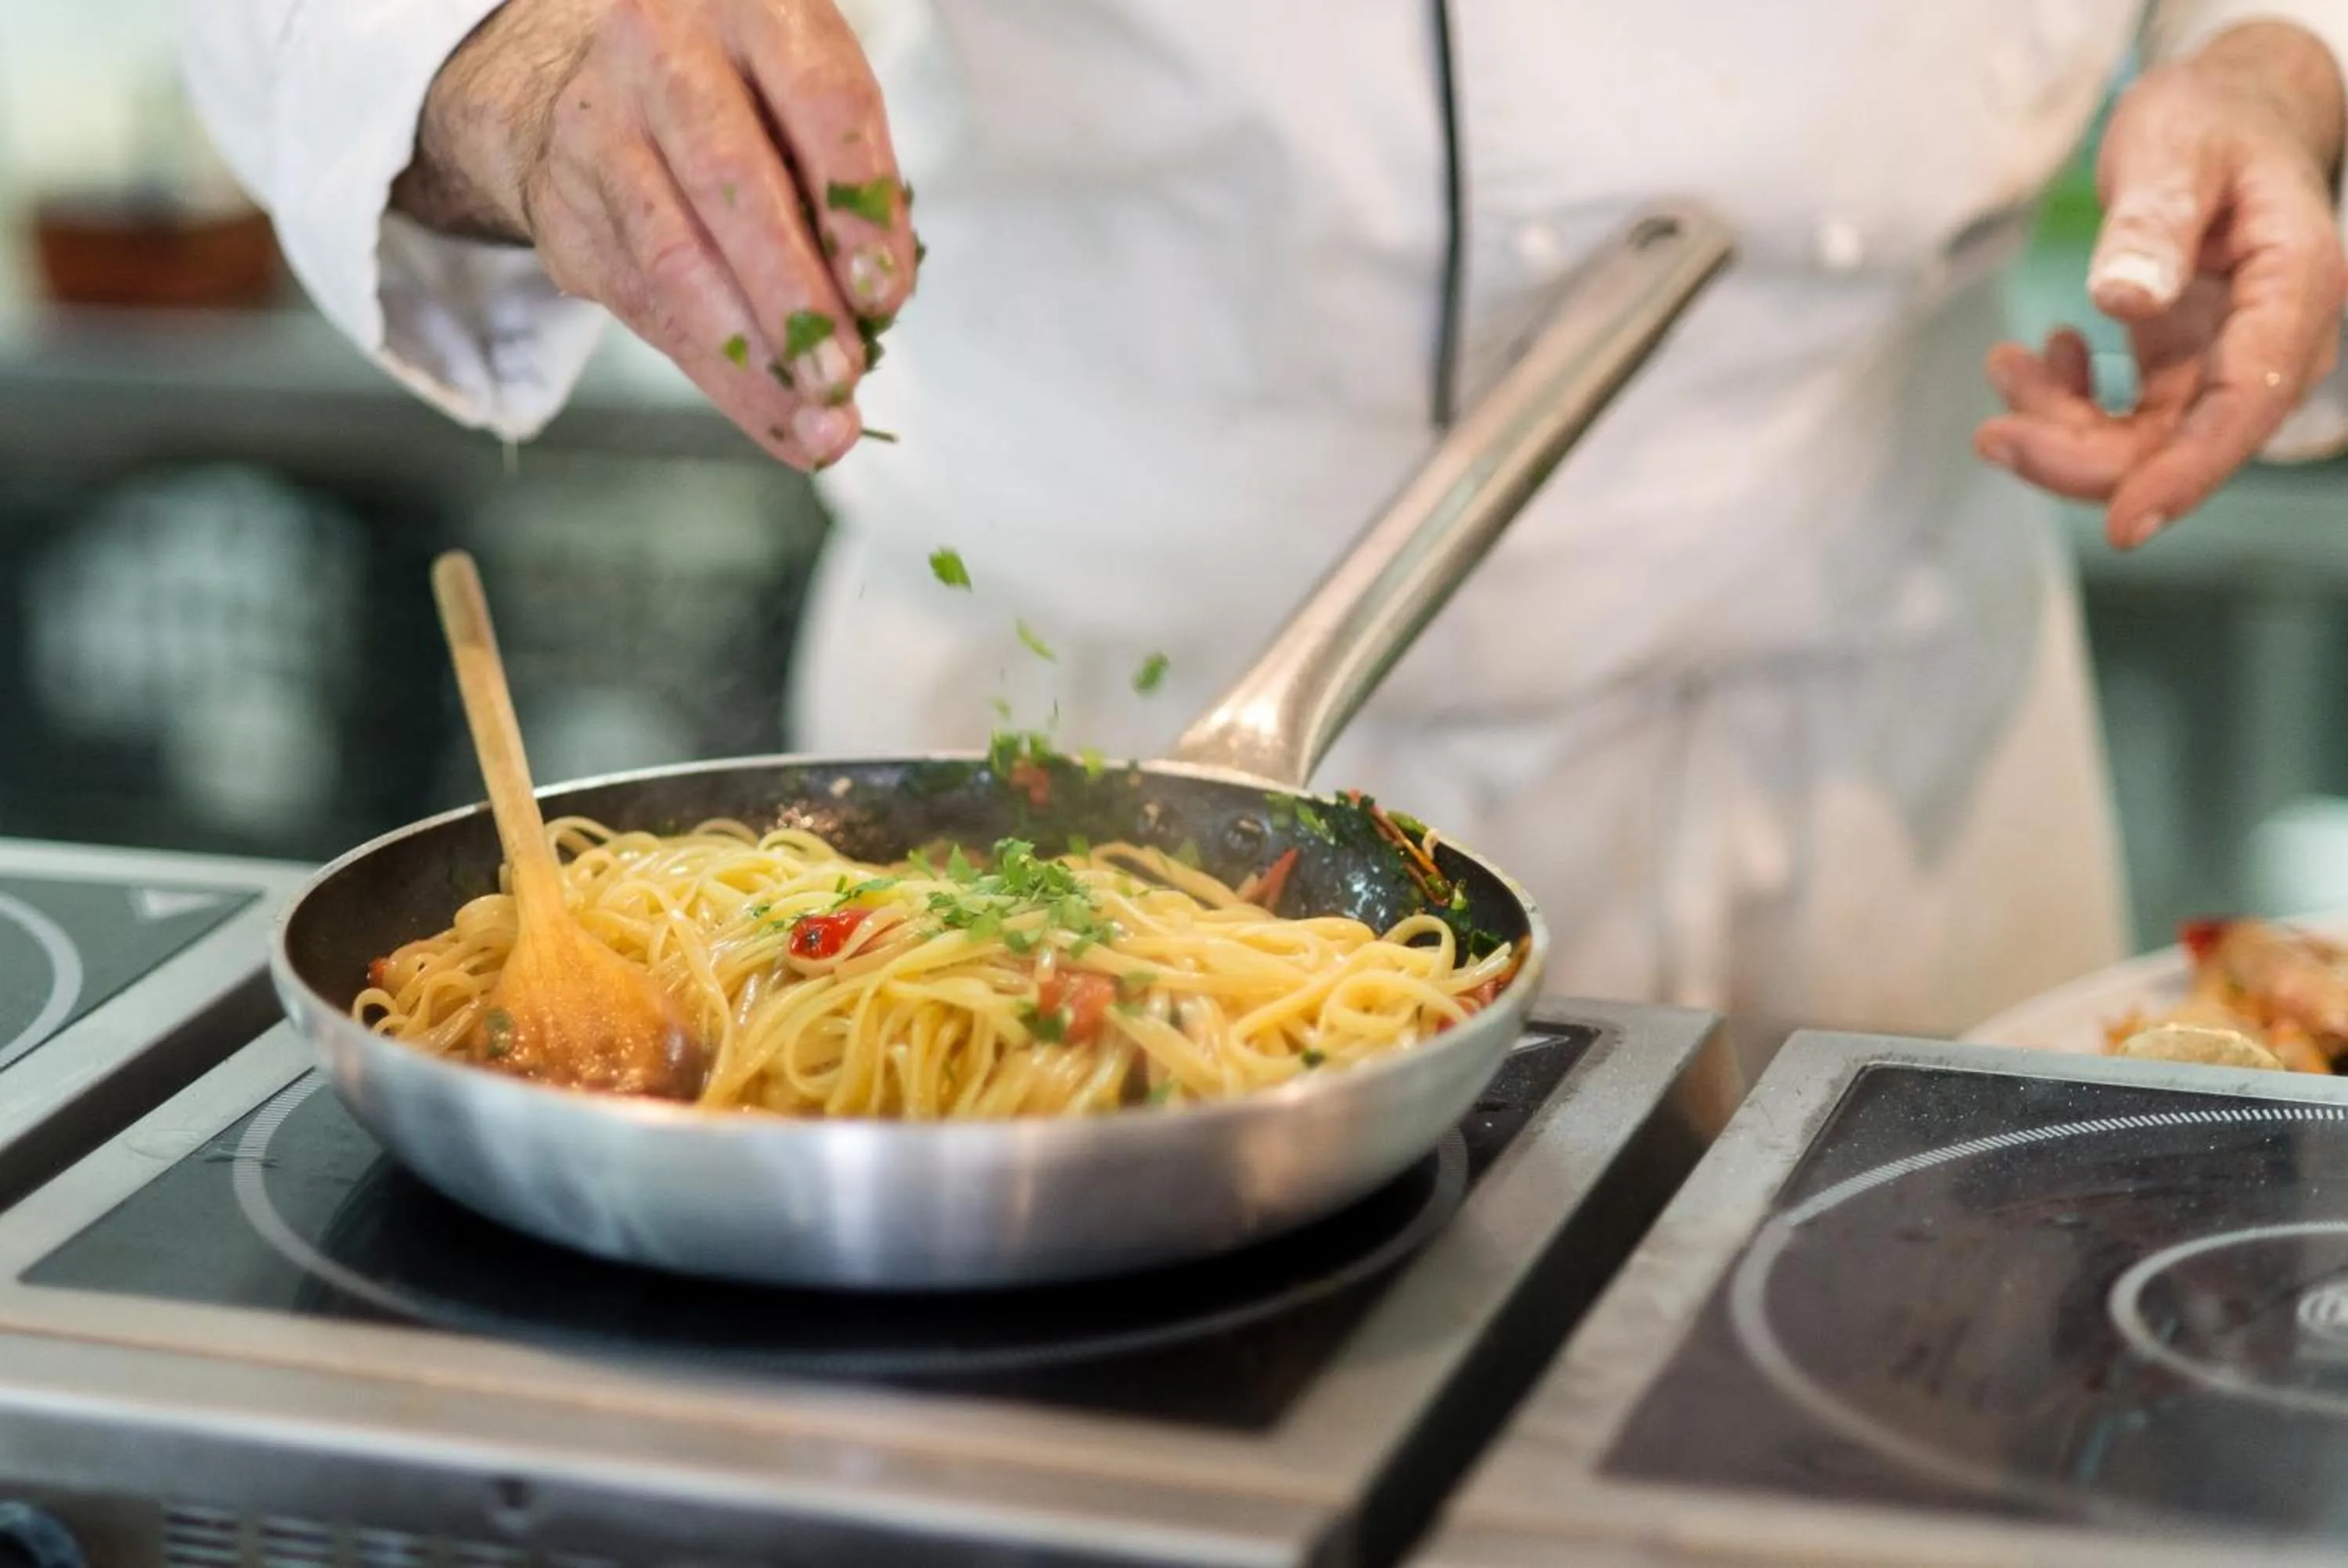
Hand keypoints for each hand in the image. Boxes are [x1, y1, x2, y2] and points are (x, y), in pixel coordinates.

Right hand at [392, 0, 916, 469]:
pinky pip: (646, 306)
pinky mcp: (564, 207)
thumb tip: (874, 305)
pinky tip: (776, 419)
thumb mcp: (799, 90)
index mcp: (748, 5)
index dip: (856, 208)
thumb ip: (842, 178)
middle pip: (732, 185)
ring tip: (817, 422)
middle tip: (844, 377)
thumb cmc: (735, 88)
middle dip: (794, 299)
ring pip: (675, 260)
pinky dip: (717, 374)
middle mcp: (660, 51)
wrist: (576, 70)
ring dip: (753, 359)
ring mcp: (598, 128)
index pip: (819, 102)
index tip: (887, 294)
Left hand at [1977, 22, 2346, 546]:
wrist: (2222, 116)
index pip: (2249, 402)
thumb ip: (2153, 222)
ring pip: (2146, 441)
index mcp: (2296, 285)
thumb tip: (2125, 299)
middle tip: (1994, 434)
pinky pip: (2127, 419)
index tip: (2123, 526)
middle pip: (2186, 441)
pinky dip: (2069, 405)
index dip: (2186, 473)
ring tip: (2005, 365)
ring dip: (2063, 427)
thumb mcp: (2174, 147)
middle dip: (2082, 455)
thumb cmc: (2207, 123)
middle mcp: (2275, 337)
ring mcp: (2231, 358)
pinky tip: (2040, 356)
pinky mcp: (2189, 366)